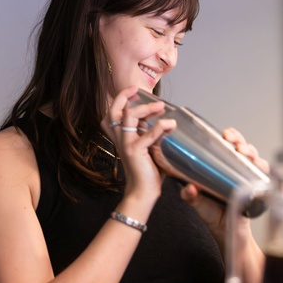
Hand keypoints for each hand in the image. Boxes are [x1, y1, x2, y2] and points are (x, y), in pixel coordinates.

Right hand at [101, 86, 176, 200]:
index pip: (112, 113)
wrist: (142, 192)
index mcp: (120, 138)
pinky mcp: (135, 151)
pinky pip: (147, 134)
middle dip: (123, 96)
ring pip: (129, 116)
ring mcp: (126, 144)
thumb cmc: (147, 171)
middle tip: (138, 90)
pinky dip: (160, 127)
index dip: (120, 99)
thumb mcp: (148, 148)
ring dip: (146, 108)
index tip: (133, 90)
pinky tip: (170, 125)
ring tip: (161, 106)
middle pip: (113, 111)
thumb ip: (151, 134)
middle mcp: (119, 139)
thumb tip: (166, 121)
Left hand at [180, 126, 267, 243]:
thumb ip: (191, 196)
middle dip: (240, 140)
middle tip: (234, 142)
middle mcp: (235, 169)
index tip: (225, 134)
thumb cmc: (212, 215)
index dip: (229, 136)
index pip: (226, 145)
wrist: (228, 233)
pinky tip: (258, 165)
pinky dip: (262, 166)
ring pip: (253, 157)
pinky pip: (263, 173)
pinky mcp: (257, 187)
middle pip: (241, 147)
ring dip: (251, 151)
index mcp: (220, 167)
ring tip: (244, 152)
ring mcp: (247, 177)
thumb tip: (189, 188)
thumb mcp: (198, 203)